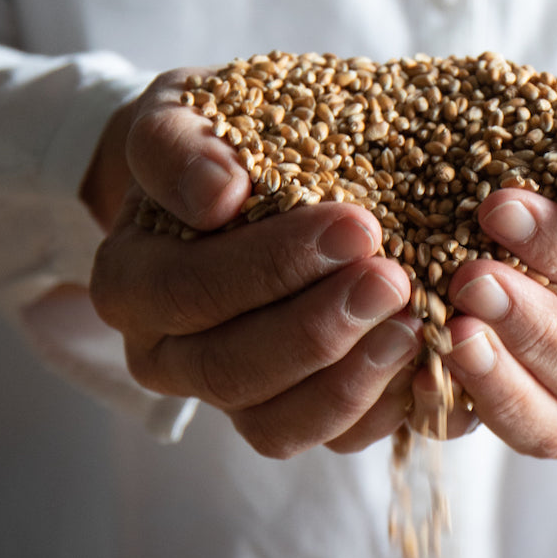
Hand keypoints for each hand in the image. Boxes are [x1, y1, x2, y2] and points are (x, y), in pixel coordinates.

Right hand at [86, 69, 422, 457]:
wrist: (237, 180)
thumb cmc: (211, 143)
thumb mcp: (180, 115)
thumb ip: (180, 147)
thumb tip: (219, 195)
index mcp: (129, 285)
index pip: (189, 292)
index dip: (271, 267)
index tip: (356, 226)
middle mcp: (166, 358)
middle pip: (229, 370)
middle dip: (317, 330)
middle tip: (393, 281)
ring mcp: (228, 399)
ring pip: (276, 427)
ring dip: (351, 381)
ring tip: (416, 326)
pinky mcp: (287, 420)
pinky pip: (329, 442)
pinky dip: (382, 411)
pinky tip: (427, 362)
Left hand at [413, 76, 556, 456]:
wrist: (511, 175)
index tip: (499, 207)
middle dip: (533, 327)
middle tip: (469, 279)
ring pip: (553, 427)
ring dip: (500, 384)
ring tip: (450, 333)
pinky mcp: (509, 415)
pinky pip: (486, 437)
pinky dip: (453, 413)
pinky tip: (415, 373)